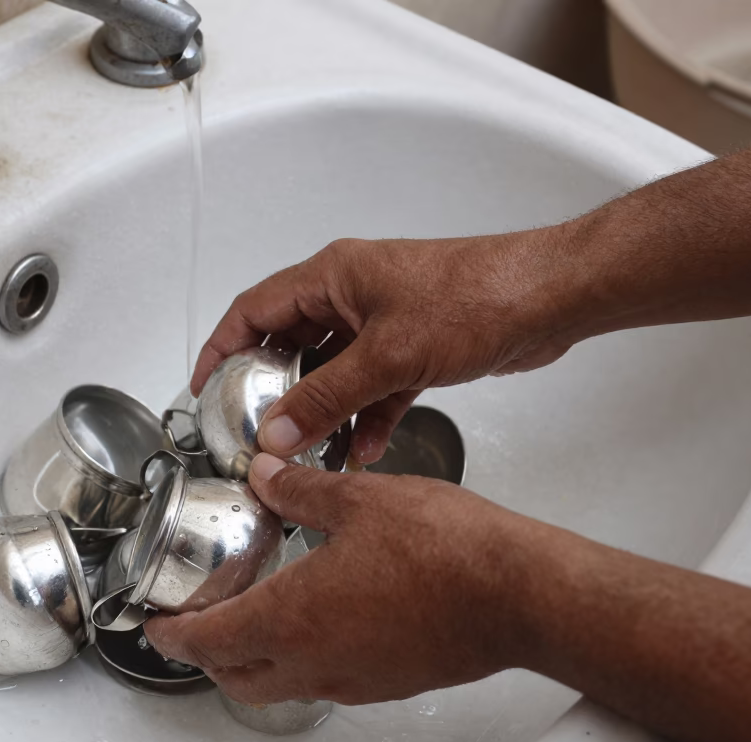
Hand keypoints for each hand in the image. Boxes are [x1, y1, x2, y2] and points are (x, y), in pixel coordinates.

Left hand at [144, 454, 563, 704]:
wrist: (517, 595)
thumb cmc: (448, 551)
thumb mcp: (359, 499)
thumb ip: (300, 489)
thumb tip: (265, 473)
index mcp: (292, 617)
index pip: (205, 641)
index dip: (170, 634)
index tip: (155, 623)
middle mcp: (315, 661)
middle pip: (234, 677)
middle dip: (205, 654)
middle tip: (198, 621)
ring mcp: (352, 680)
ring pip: (279, 685)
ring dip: (252, 660)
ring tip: (254, 615)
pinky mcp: (386, 682)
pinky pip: (324, 681)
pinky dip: (301, 658)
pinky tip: (320, 617)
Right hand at [190, 229, 584, 463]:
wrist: (547, 299)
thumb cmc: (475, 298)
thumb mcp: (387, 356)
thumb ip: (327, 399)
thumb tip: (276, 433)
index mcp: (333, 277)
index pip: (255, 310)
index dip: (222, 348)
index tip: (204, 388)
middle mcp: (352, 295)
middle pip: (291, 344)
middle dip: (273, 390)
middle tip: (254, 430)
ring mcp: (383, 321)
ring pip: (333, 371)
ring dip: (321, 412)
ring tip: (305, 453)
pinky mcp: (413, 347)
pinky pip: (372, 387)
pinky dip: (364, 417)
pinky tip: (361, 450)